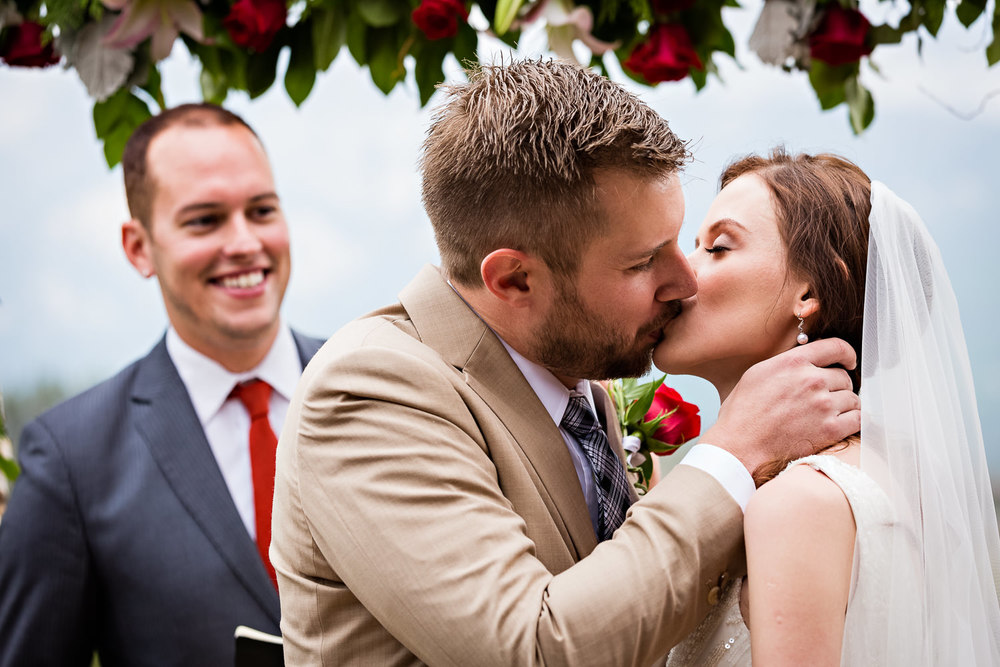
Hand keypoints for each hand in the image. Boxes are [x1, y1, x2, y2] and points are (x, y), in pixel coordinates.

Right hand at [700, 338, 860, 479]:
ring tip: (830, 413)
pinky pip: (857, 419)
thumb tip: (806, 362)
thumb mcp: (757, 374)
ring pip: (853, 398)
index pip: (835, 347)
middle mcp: (811, 380)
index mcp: (793, 363)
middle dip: (838, 386)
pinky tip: (841, 423)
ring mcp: (823, 405)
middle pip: (844, 377)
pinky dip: (852, 420)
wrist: (740, 446)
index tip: (848, 362)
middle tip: (825, 397)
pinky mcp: (830, 429)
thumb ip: (786, 364)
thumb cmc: (742, 414)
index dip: (847, 354)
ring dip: (845, 405)